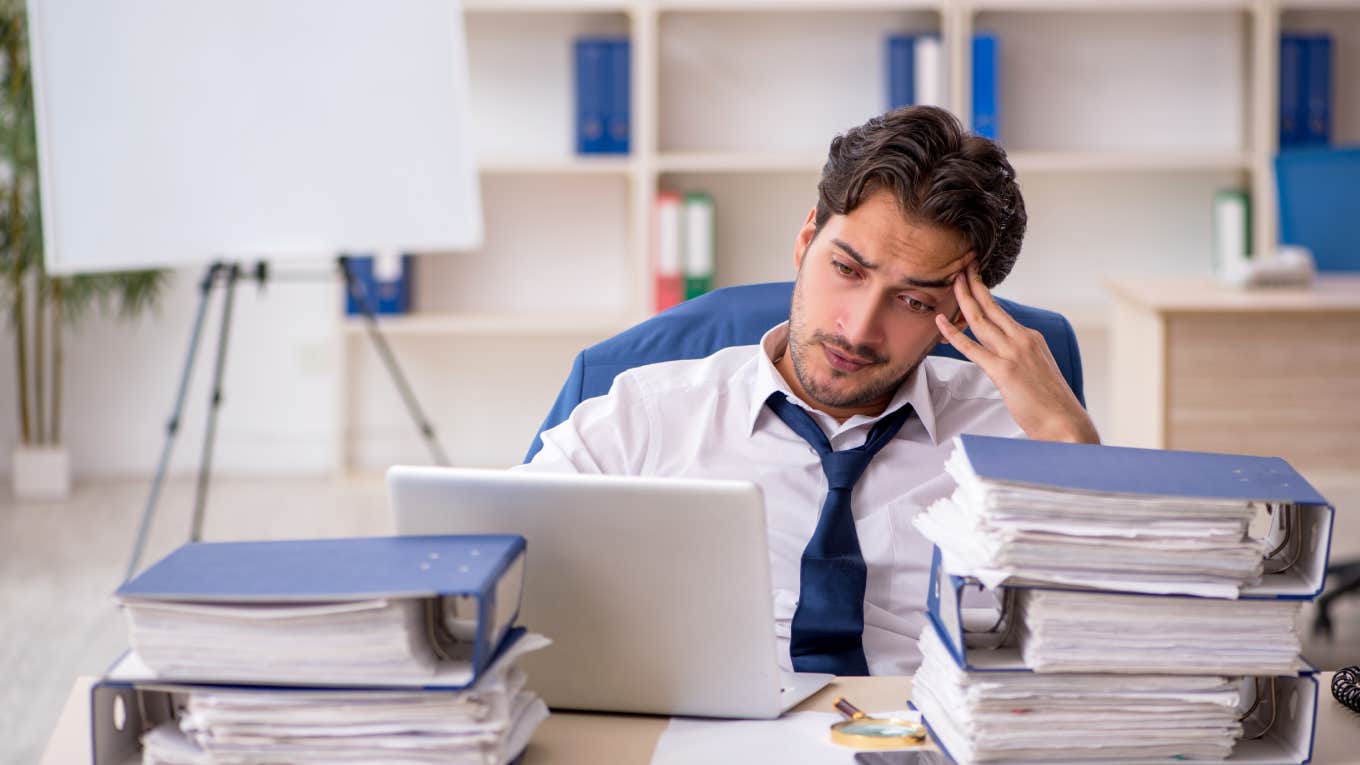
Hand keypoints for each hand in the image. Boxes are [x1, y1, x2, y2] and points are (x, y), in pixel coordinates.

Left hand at [934, 263, 1098, 443]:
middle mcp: (1023, 339)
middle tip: (961, 266)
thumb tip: (1003, 359)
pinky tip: (941, 321)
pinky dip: (953, 333)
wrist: (1066, 423)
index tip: (974, 279)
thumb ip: (1019, 360)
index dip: (985, 294)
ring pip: (981, 319)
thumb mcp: (1037, 372)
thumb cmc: (1051, 404)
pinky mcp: (1003, 370)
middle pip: (991, 307)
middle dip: (974, 284)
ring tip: (951, 280)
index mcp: (1032, 338)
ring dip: (963, 298)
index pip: (1001, 313)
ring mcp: (1014, 353)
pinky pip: (972, 347)